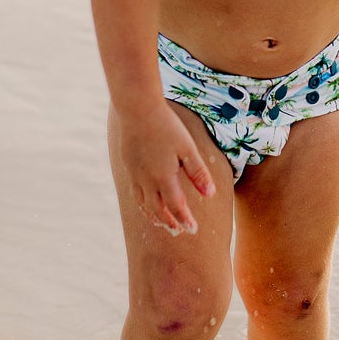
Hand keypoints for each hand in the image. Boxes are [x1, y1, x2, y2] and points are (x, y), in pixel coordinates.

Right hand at [116, 104, 215, 233]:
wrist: (137, 109)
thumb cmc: (166, 126)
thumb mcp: (187, 148)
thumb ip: (198, 173)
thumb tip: (210, 195)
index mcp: (164, 177)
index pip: (176, 207)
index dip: (184, 220)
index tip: (192, 229)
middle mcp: (147, 180)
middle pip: (157, 210)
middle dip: (169, 222)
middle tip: (179, 231)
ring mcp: (135, 174)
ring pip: (143, 204)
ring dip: (154, 216)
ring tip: (163, 223)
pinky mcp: (128, 166)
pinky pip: (135, 193)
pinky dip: (142, 204)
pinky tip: (147, 203)